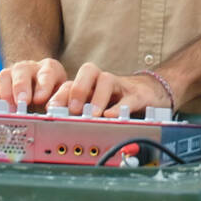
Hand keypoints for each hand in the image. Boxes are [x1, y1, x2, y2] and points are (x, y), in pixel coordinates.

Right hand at [0, 58, 68, 110]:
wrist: (40, 93)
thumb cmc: (54, 96)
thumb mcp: (64, 96)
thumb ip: (63, 99)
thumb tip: (57, 108)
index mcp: (50, 69)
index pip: (47, 72)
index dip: (43, 84)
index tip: (41, 98)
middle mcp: (29, 68)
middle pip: (22, 69)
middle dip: (21, 86)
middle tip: (22, 103)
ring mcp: (11, 75)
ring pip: (5, 75)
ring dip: (6, 94)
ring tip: (10, 110)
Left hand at [49, 61, 173, 116]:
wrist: (149, 92)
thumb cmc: (116, 100)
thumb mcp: (94, 106)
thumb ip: (77, 113)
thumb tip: (55, 128)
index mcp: (89, 85)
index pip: (70, 83)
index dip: (59, 94)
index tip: (51, 110)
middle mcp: (102, 82)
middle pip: (88, 71)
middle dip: (78, 89)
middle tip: (73, 110)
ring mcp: (120, 86)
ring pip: (107, 80)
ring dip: (97, 97)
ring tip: (93, 115)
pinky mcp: (138, 95)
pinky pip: (129, 97)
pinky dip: (120, 107)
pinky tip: (112, 116)